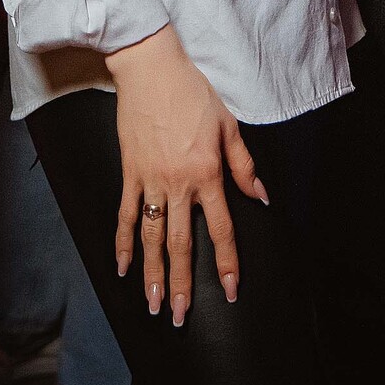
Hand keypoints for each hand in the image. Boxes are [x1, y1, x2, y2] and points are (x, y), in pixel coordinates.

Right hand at [104, 26, 267, 325]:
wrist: (152, 68)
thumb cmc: (194, 91)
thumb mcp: (229, 124)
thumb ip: (244, 165)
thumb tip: (261, 197)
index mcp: (207, 173)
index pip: (221, 229)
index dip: (227, 262)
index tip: (230, 290)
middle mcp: (179, 184)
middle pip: (182, 244)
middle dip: (181, 284)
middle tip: (178, 316)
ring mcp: (151, 180)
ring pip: (152, 237)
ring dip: (152, 274)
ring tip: (152, 305)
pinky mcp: (130, 172)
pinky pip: (125, 214)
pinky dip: (123, 242)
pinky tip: (123, 267)